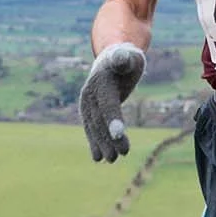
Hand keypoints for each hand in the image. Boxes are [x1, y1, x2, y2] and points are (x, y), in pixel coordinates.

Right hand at [77, 43, 144, 162]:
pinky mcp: (88, 111)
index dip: (113, 118)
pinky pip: (91, 128)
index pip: (108, 103)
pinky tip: (99, 157)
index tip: (120, 134)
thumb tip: (122, 56)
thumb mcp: (128, 56)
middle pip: (100, 119)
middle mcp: (90, 94)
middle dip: (109, 138)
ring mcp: (87, 103)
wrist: (109, 59)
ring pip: (94, 127)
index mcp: (101, 81)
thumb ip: (124, 59)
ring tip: (112, 159)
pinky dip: (95, 142)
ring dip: (102, 144)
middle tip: (119, 155)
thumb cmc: (125, 58)